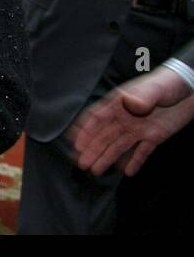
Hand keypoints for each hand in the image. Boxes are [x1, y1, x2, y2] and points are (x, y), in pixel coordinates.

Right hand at [68, 66, 193, 175]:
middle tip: (82, 164)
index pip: (97, 118)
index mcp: (120, 103)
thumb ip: (142, 97)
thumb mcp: (155, 88)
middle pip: (105, 136)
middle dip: (92, 150)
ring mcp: (139, 128)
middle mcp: (125, 118)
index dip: (85, 131)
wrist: (190, 89)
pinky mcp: (154, 137)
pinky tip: (127, 172)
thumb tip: (130, 104)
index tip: (75, 144)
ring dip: (107, 158)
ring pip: (119, 146)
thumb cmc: (169, 84)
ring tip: (96, 171)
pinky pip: (142, 152)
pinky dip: (135, 162)